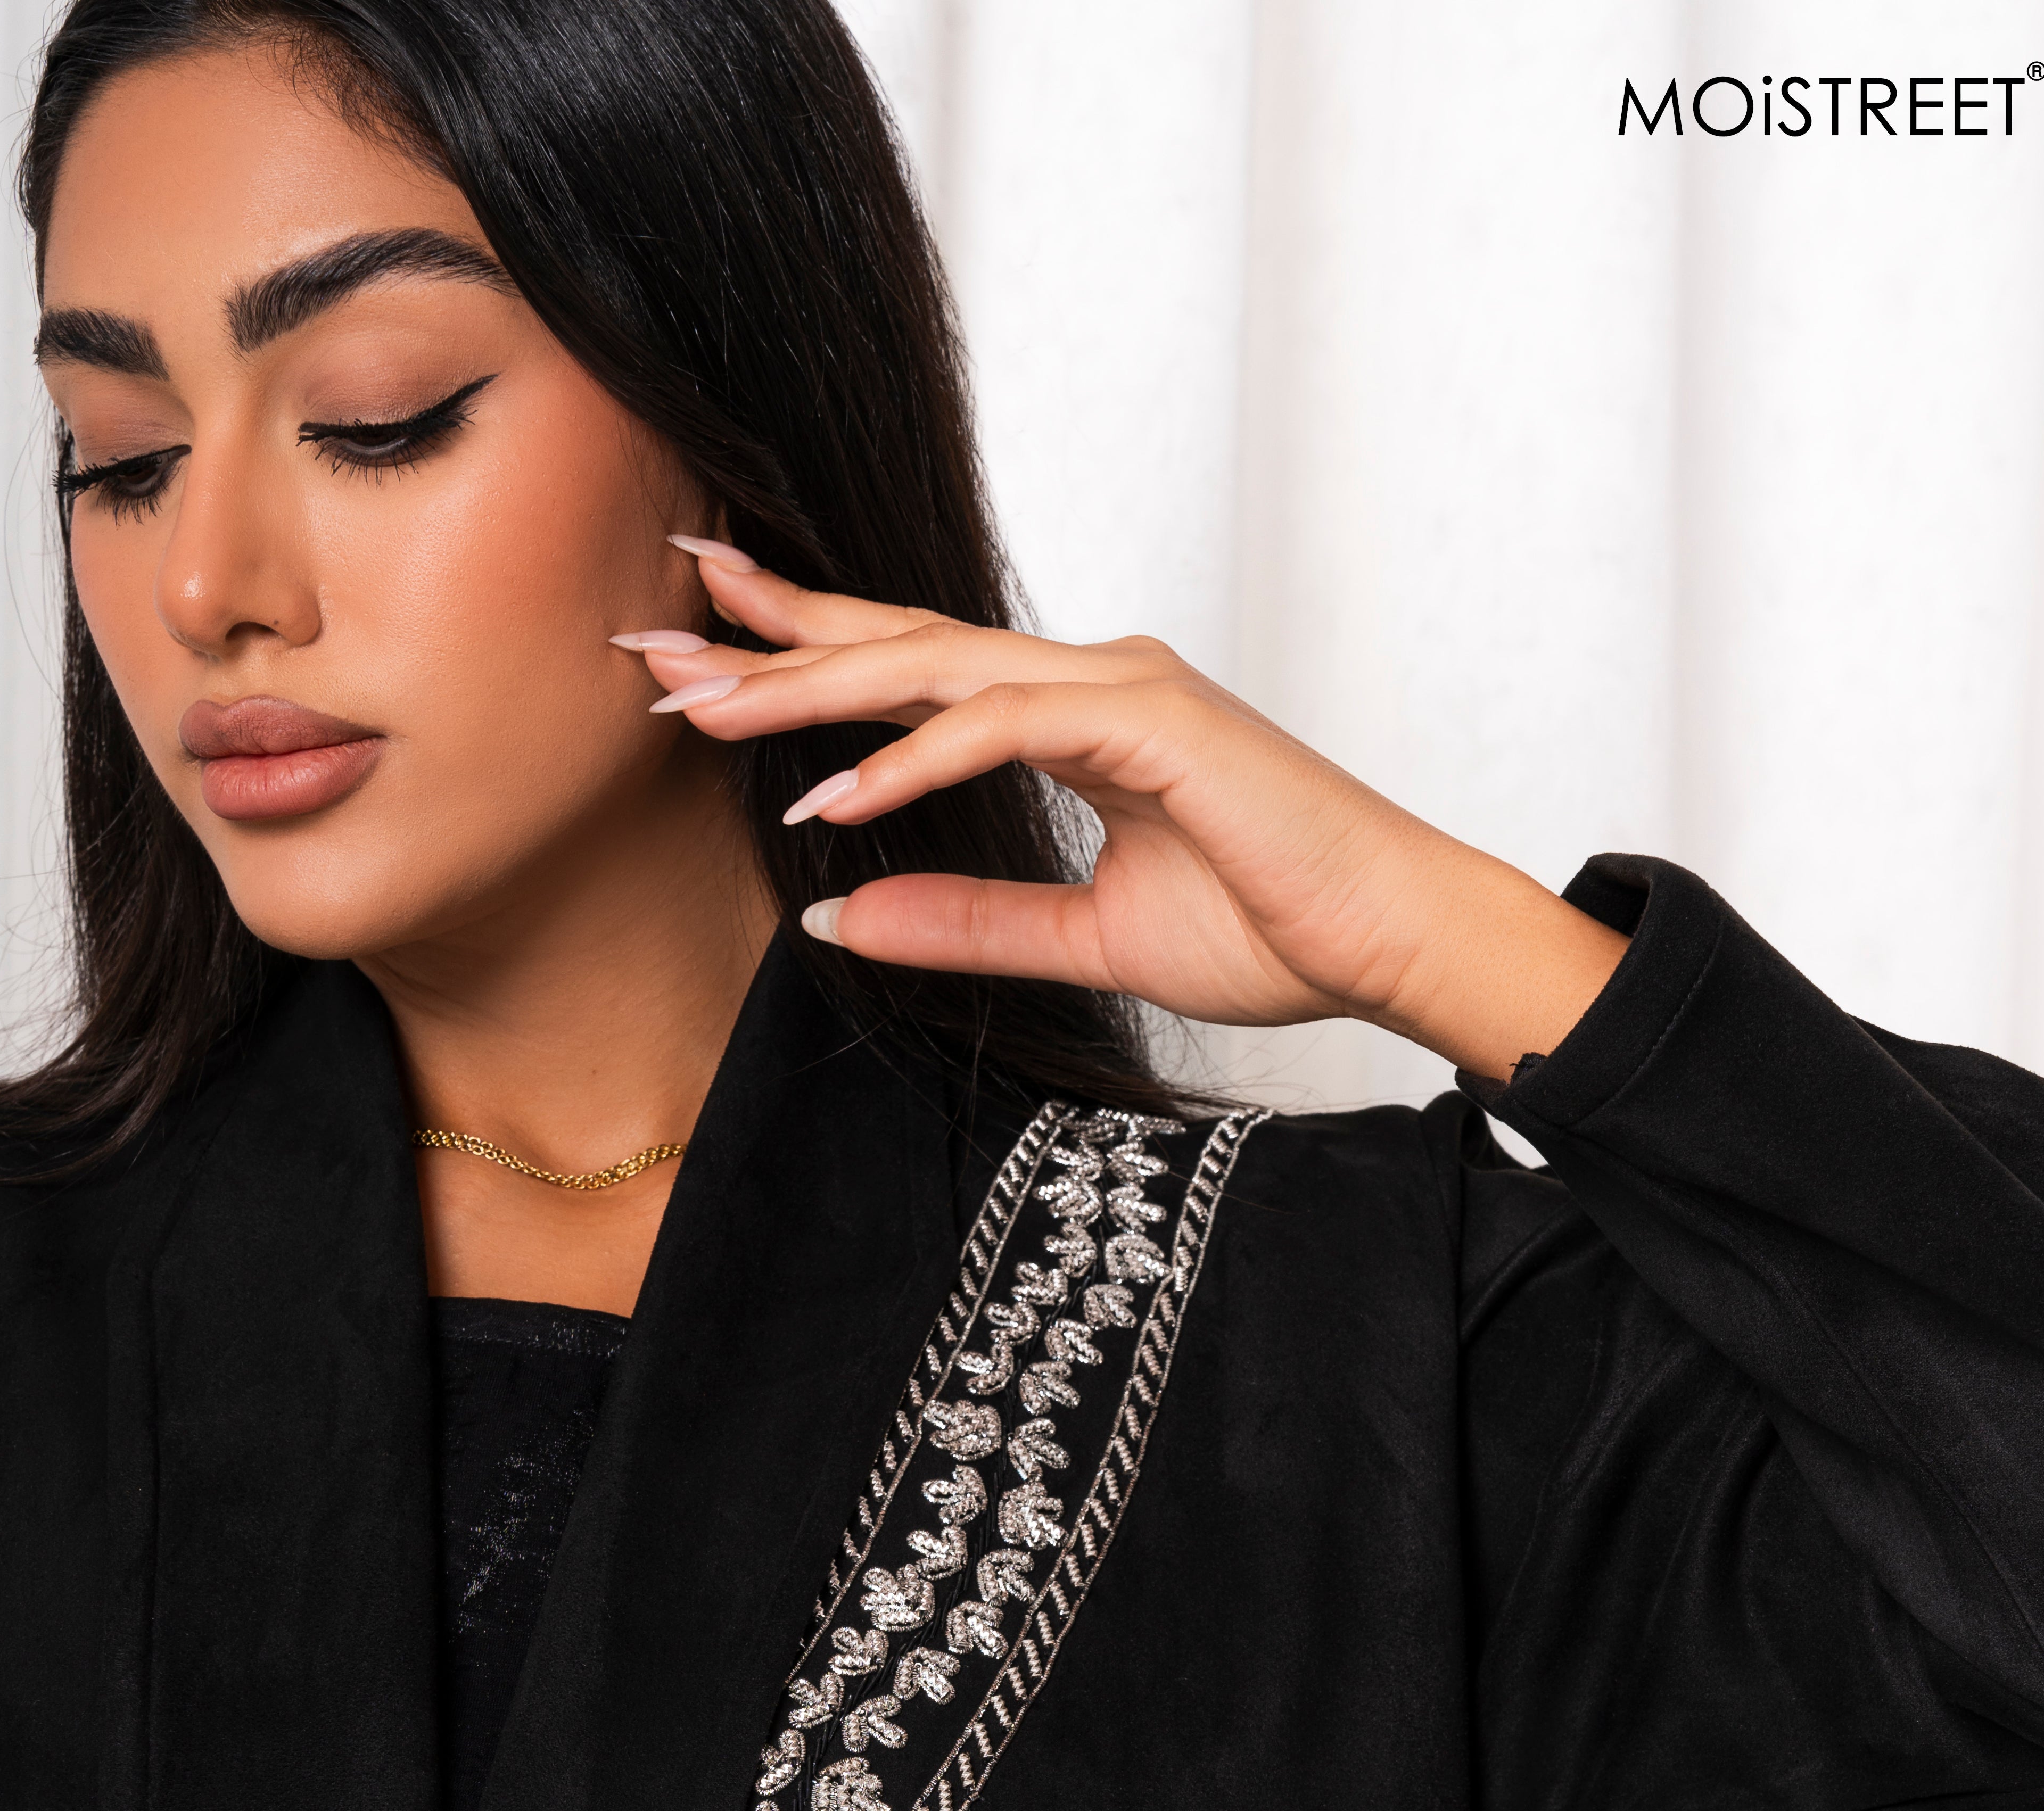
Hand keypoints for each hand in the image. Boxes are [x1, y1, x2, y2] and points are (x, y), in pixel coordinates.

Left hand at [626, 547, 1626, 1080]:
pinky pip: (1004, 724)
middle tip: (652, 636)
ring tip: (705, 706)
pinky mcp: (1153, 722)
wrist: (1392, 942)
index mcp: (1075, 716)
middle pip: (900, 643)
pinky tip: (835, 795)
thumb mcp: (1084, 938)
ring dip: (815, 686)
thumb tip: (839, 916)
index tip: (701, 657)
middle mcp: (1088, 680)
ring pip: (935, 666)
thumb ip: (966, 921)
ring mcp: (1122, 688)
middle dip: (772, 640)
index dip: (804, 656)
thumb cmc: (1275, 930)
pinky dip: (915, 756)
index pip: (913, 671)